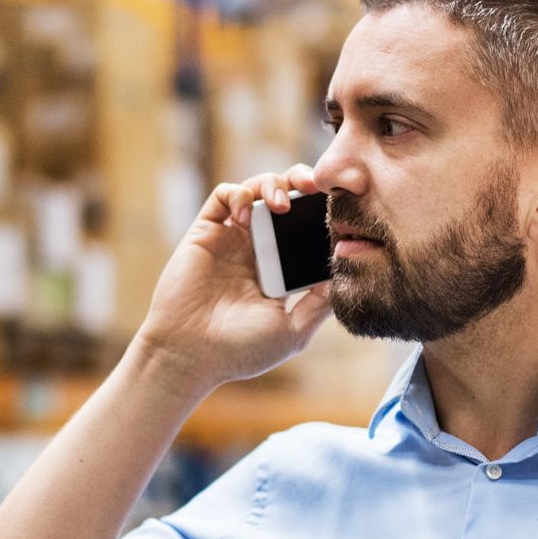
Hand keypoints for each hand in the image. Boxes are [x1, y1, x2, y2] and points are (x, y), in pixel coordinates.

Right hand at [135, 164, 334, 388]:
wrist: (190, 355)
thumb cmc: (240, 350)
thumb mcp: (293, 331)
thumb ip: (320, 304)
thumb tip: (346, 274)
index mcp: (280, 269)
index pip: (306, 228)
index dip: (321, 213)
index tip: (339, 211)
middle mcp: (257, 248)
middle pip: (285, 198)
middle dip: (302, 183)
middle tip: (316, 187)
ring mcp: (231, 238)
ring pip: (257, 190)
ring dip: (273, 185)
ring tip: (282, 203)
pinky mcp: (206, 232)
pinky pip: (224, 195)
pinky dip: (239, 195)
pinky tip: (246, 214)